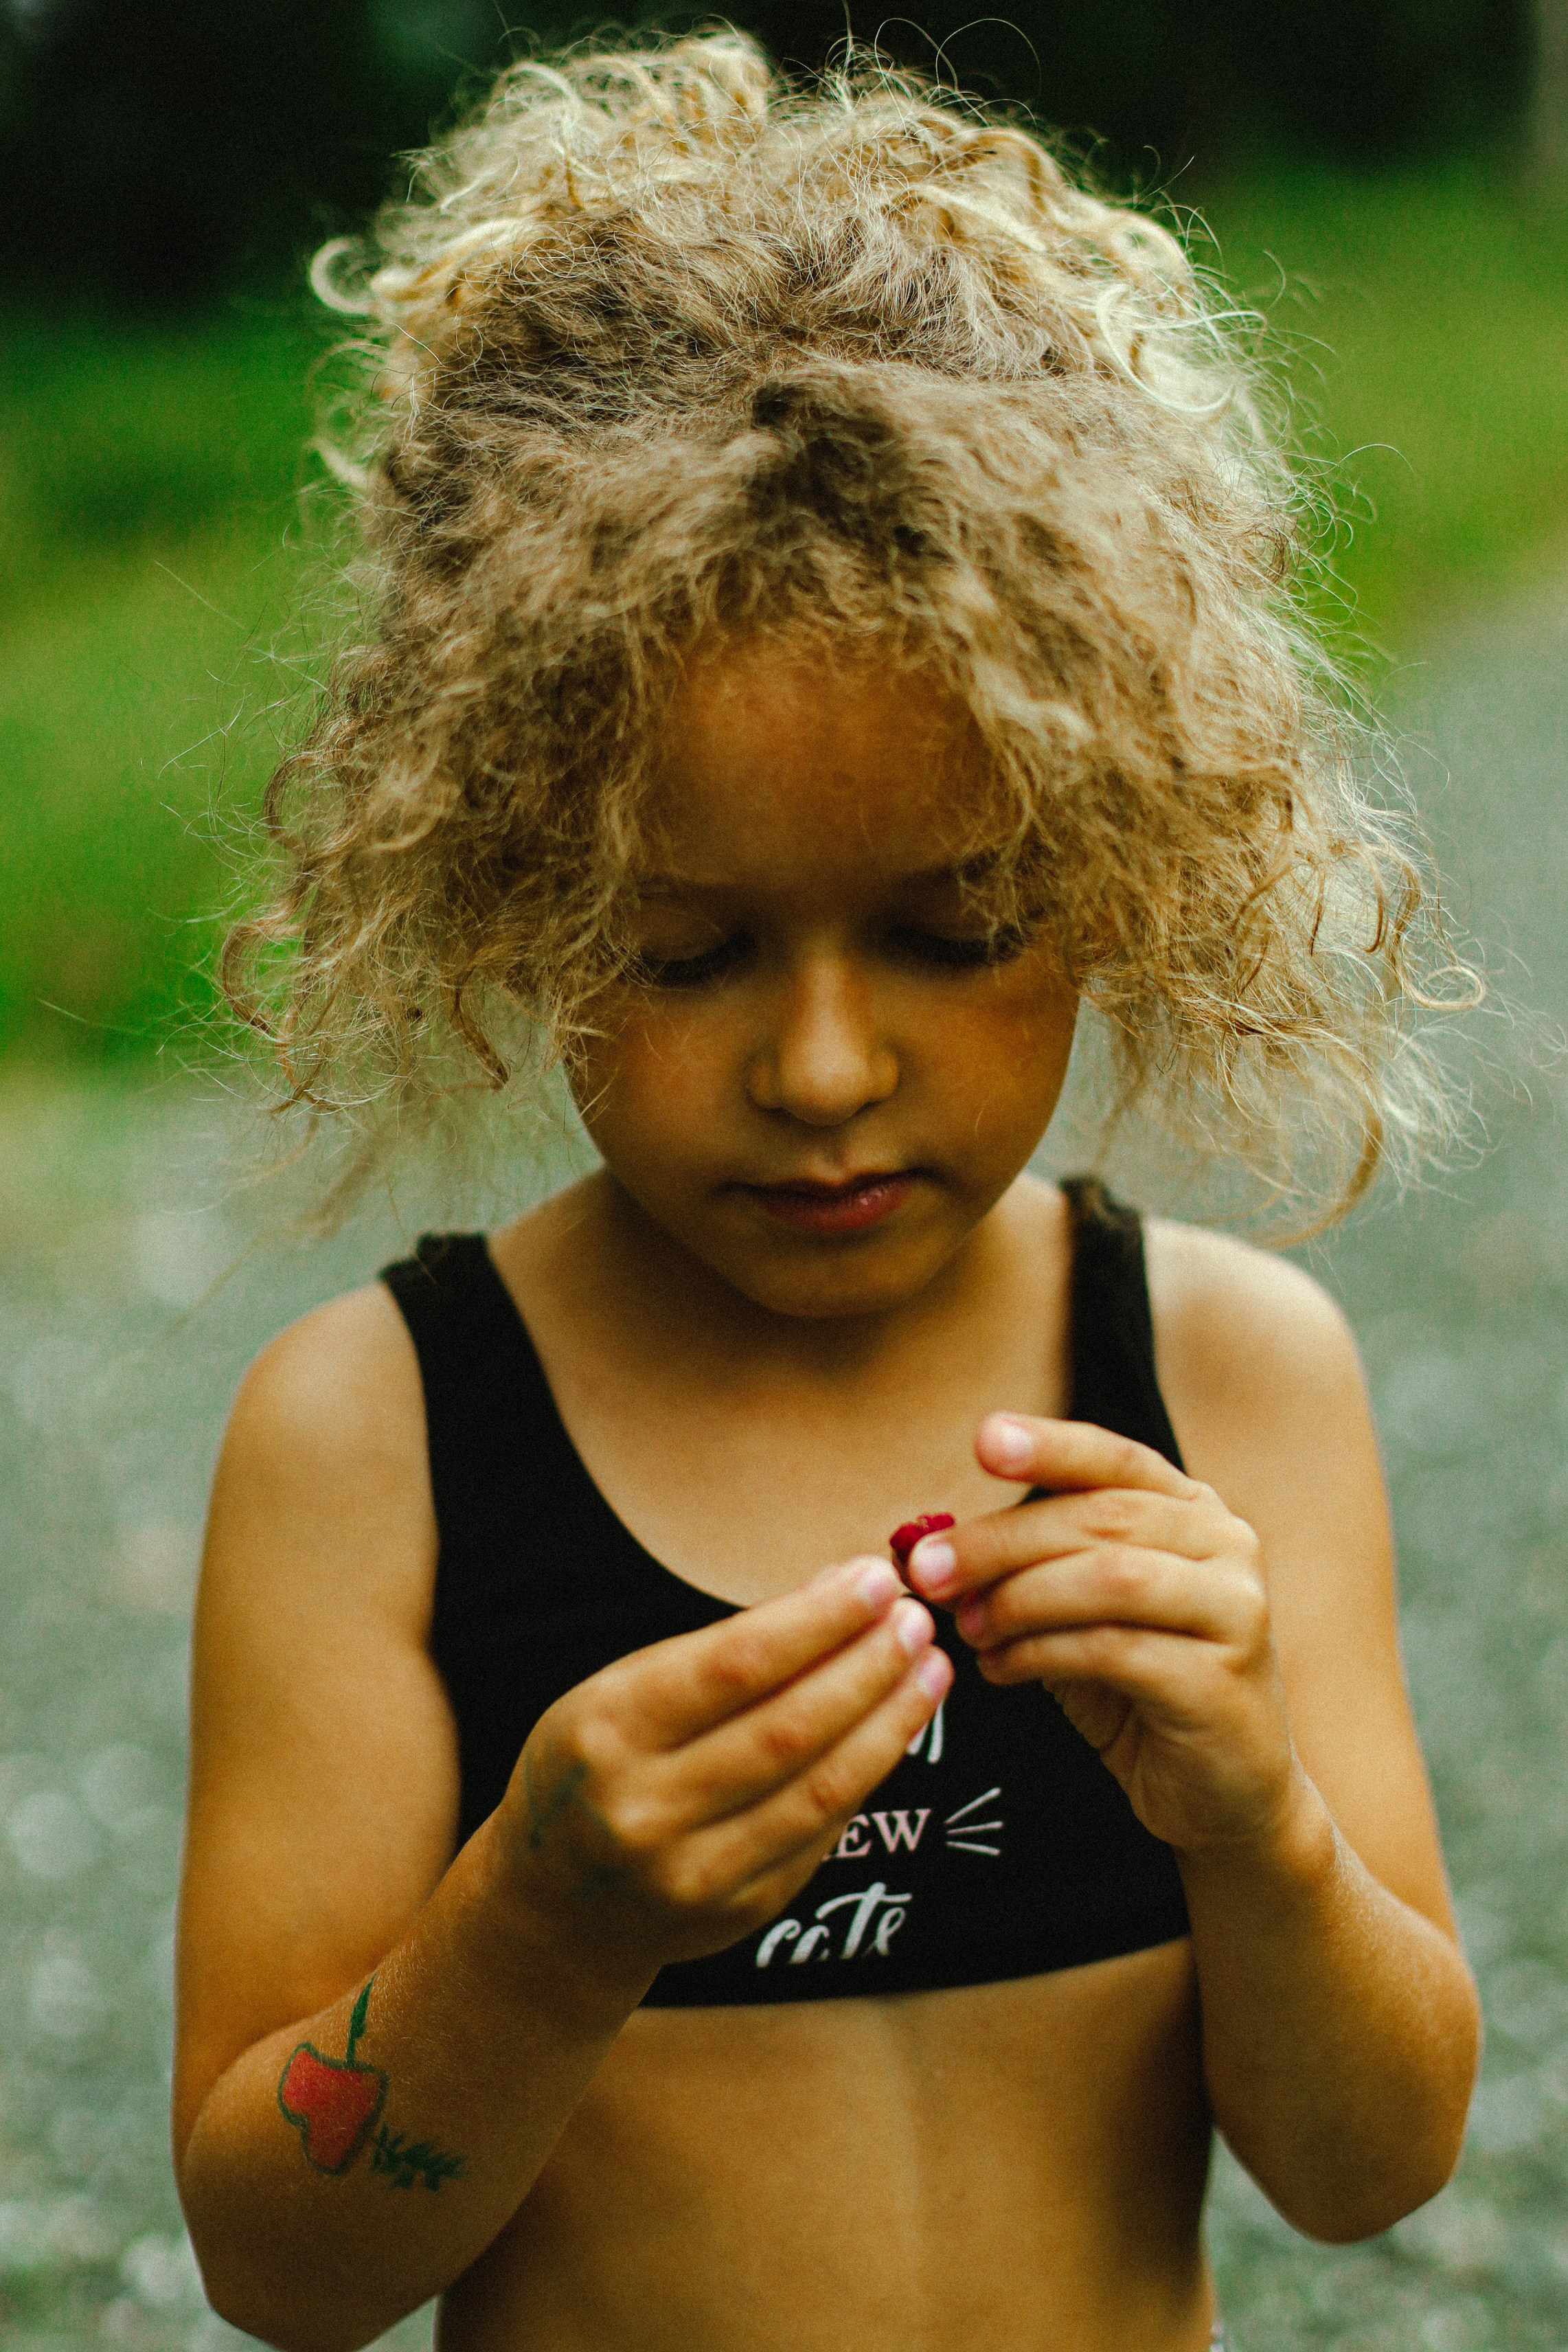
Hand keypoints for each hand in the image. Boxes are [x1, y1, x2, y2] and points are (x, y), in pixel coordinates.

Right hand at [496, 1561, 951, 1978]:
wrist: (553, 1908)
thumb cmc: (599, 1763)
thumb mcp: (624, 1691)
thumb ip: (725, 1651)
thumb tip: (842, 1587)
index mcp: (607, 1730)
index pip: (735, 1665)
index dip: (817, 1620)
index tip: (874, 1578)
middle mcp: (645, 1808)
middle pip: (789, 1729)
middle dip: (867, 1667)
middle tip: (916, 1620)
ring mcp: (694, 1873)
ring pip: (820, 1789)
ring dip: (889, 1722)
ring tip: (931, 1670)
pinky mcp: (740, 1913)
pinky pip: (822, 1833)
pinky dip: (867, 1774)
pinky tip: (894, 1728)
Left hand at [904, 1414, 1298, 1855]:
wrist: (1222, 1794)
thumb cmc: (1138, 1689)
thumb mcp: (1075, 1615)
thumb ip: (1020, 1572)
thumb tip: (921, 1546)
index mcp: (1192, 1511)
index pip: (1115, 1460)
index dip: (1050, 1445)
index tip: (984, 1439)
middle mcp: (1226, 1545)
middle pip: (1099, 1519)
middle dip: (1001, 1540)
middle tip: (929, 1569)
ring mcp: (1234, 1608)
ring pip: (1109, 1578)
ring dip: (1019, 1599)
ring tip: (966, 1627)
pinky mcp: (1221, 1678)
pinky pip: (1115, 1649)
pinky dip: (1041, 1653)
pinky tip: (999, 1668)